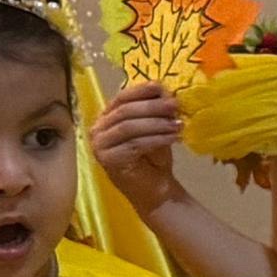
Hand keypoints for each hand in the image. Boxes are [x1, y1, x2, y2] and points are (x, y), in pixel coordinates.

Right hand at [91, 80, 188, 212]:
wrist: (155, 189)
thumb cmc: (154, 158)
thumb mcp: (157, 128)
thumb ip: (157, 111)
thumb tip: (166, 91)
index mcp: (107, 117)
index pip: (121, 97)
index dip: (141, 90)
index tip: (161, 87)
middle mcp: (98, 129)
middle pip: (125, 111)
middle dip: (152, 107)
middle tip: (175, 105)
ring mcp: (100, 146)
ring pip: (129, 127)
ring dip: (157, 123)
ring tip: (178, 124)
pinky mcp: (108, 160)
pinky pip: (134, 145)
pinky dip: (156, 139)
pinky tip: (173, 137)